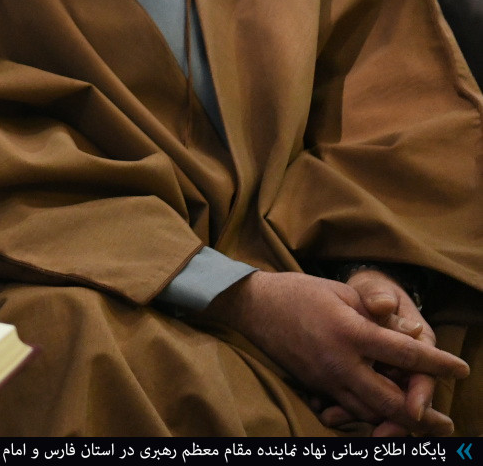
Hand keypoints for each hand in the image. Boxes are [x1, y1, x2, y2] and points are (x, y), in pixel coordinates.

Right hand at [315, 270, 447, 435]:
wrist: (253, 307)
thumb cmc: (300, 292)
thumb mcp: (342, 292)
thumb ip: (377, 313)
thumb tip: (413, 333)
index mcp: (350, 332)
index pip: (405, 353)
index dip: (438, 363)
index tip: (461, 368)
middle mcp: (339, 362)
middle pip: (390, 401)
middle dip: (422, 416)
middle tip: (446, 424)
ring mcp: (325, 379)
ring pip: (370, 412)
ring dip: (397, 420)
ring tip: (421, 423)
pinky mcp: (315, 386)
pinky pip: (349, 409)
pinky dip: (371, 415)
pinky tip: (385, 416)